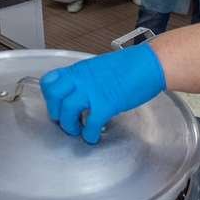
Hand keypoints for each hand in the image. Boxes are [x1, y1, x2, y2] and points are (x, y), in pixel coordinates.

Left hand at [40, 44, 166, 143]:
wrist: (150, 64)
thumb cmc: (131, 65)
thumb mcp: (100, 66)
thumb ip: (86, 78)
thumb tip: (81, 91)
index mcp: (80, 70)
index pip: (50, 80)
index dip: (50, 96)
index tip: (56, 104)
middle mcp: (82, 79)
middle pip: (55, 97)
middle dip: (56, 113)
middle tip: (65, 120)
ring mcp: (93, 92)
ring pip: (67, 112)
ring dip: (70, 126)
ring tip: (78, 130)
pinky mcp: (107, 104)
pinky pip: (91, 123)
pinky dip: (89, 134)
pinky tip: (94, 136)